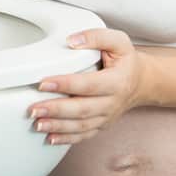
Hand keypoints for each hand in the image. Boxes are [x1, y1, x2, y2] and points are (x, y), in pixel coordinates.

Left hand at [27, 28, 148, 145]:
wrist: (141, 82)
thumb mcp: (118, 41)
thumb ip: (95, 37)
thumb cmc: (126, 60)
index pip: (88, 84)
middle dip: (56, 110)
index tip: (43, 83)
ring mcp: (107, 117)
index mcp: (117, 81)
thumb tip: (71, 41)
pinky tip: (49, 138)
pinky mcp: (102, 125)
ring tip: (37, 124)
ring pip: (81, 126)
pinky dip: (66, 139)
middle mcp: (112, 102)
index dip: (65, 84)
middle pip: (82, 109)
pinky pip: (84, 135)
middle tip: (34, 109)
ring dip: (57, 126)